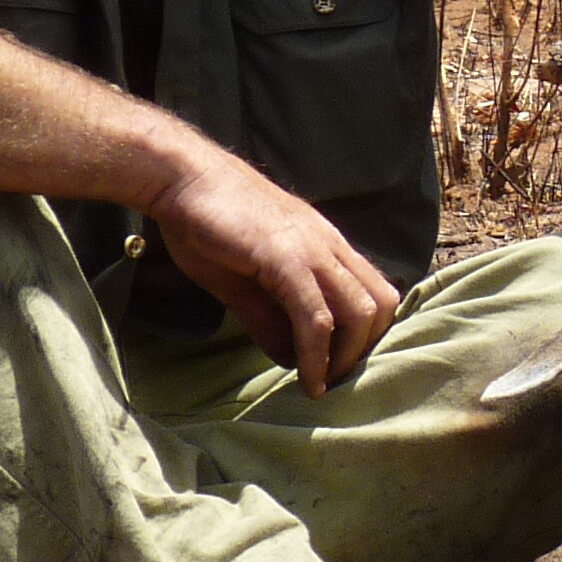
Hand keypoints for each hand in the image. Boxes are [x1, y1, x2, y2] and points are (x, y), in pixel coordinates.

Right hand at [143, 143, 401, 392]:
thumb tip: (290, 359)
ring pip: (360, 312)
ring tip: (323, 385)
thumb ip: (269, 319)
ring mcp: (313, 250)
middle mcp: (331, 246)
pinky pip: (315, 316)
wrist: (181, 176)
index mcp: (327, 246)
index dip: (369, 333)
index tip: (343, 363)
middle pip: (380, 305)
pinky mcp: (286, 258)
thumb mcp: (243, 281)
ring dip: (347, 357)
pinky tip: (308, 380)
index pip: (375, 291)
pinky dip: (317, 354)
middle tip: (335, 379)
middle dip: (365, 350)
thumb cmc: (208, 223)